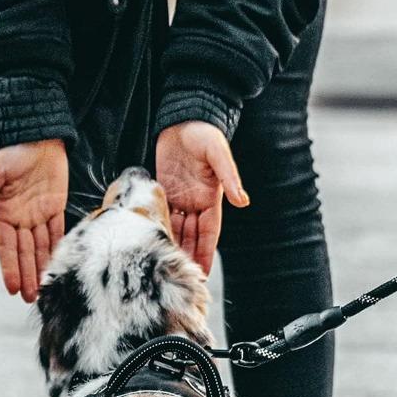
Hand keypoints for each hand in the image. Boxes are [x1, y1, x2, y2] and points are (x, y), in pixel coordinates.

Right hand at [0, 139, 67, 301]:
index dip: (9, 267)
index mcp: (3, 213)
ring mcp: (38, 215)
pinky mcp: (55, 208)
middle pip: (24, 253)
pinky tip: (58, 267)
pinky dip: (57, 250)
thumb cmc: (11, 152)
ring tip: (43, 291)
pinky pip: (56, 234)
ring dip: (41, 268)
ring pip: (40, 248)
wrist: (37, 135)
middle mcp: (20, 218)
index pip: (6, 247)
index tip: (12, 288)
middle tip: (31, 298)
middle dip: (27, 275)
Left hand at [156, 121, 248, 274]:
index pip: (209, 233)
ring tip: (166, 268)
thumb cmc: (204, 133)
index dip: (206, 253)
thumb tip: (243, 201)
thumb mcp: (218, 152)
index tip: (204, 274)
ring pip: (176, 229)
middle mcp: (196, 203)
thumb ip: (230, 177)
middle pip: (192, 236)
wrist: (182, 116)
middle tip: (181, 280)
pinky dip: (159, 229)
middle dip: (188, 257)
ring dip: (173, 247)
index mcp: (211, 198)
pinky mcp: (164, 190)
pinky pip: (162, 214)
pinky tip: (153, 244)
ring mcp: (180, 198)